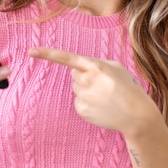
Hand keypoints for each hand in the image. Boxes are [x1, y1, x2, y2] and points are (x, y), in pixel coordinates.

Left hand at [28, 47, 157, 134]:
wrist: (137, 116)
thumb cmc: (128, 88)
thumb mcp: (116, 67)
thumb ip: (96, 64)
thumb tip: (79, 70)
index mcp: (95, 66)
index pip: (67, 58)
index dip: (47, 54)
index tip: (30, 51)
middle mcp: (86, 81)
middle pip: (75, 75)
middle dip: (85, 77)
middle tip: (104, 85)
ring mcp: (83, 97)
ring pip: (77, 88)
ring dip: (87, 90)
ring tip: (106, 97)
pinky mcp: (81, 111)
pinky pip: (78, 102)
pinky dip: (88, 103)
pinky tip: (102, 107)